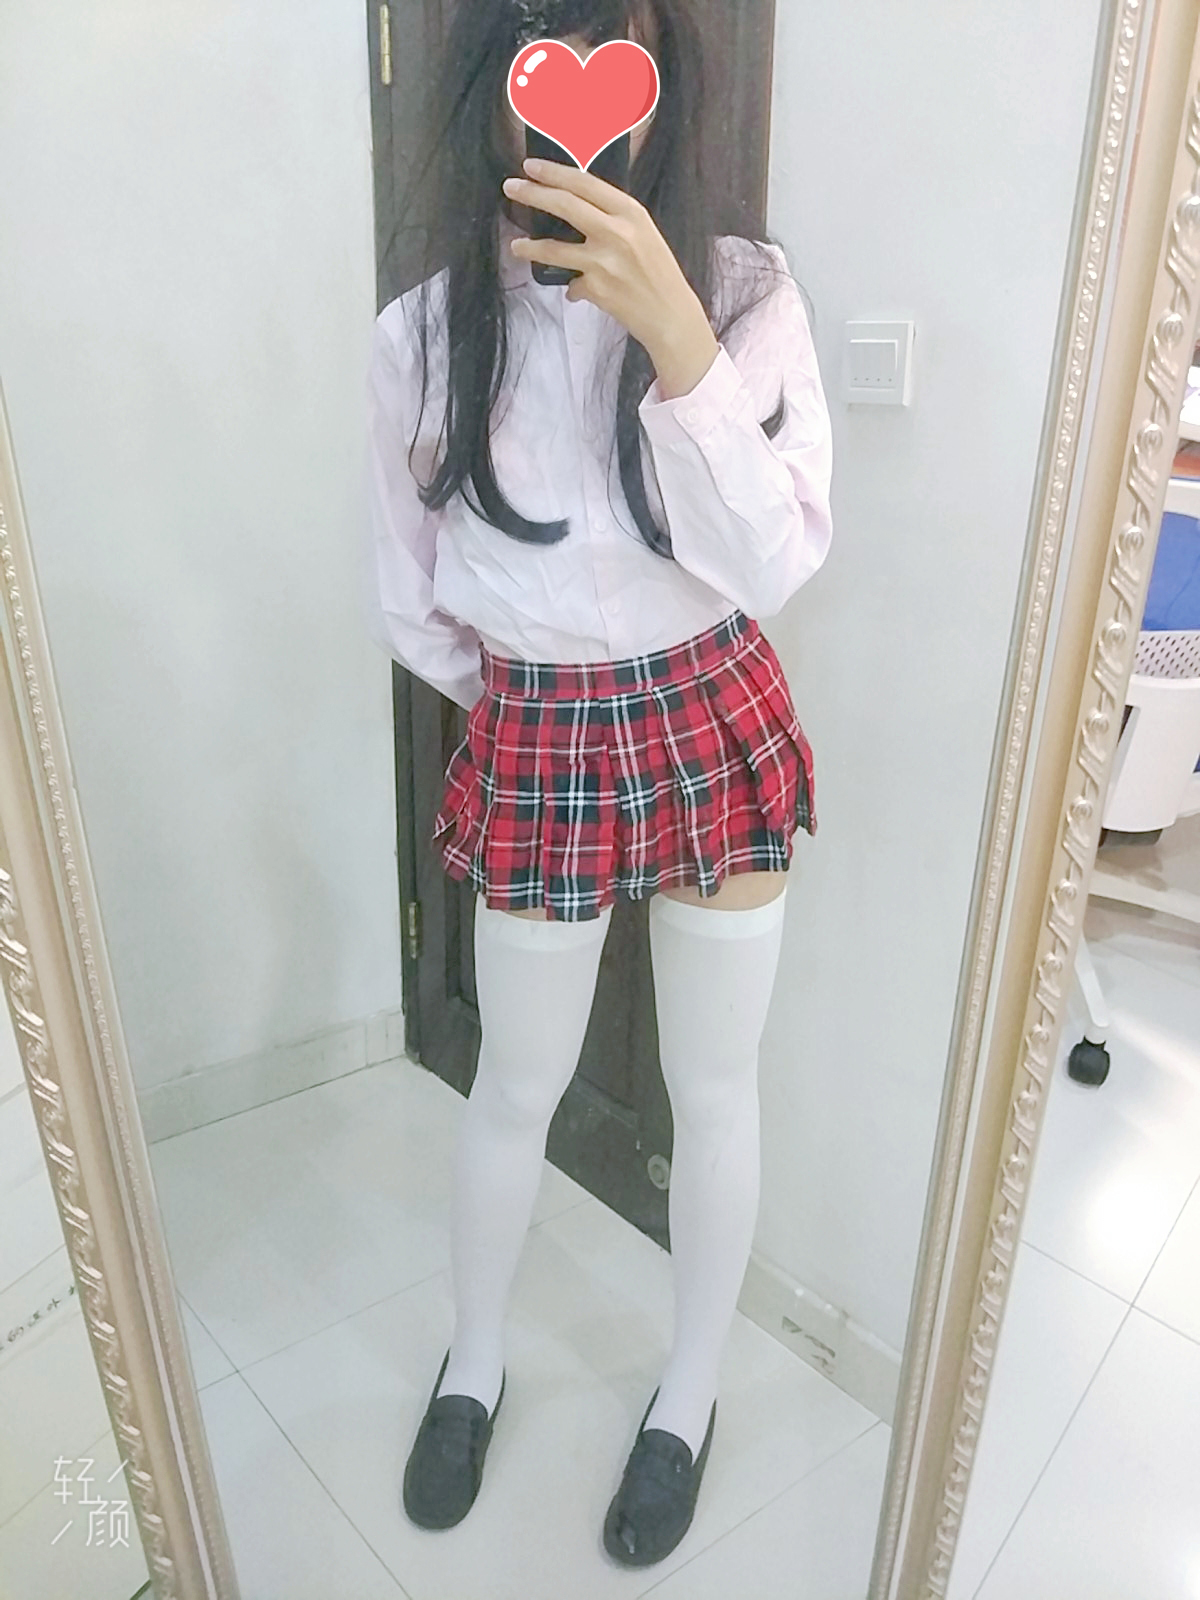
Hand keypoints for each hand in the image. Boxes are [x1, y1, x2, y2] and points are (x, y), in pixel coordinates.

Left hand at [502, 157, 719, 399]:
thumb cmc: (659, 272)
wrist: (671, 315)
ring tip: (516, 246)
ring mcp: (603, 261)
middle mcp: (616, 232)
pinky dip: (572, 287)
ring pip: (554, 249)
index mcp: (630, 212)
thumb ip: (613, 218)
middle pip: (565, 205)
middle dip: (533, 194)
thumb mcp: (643, 233)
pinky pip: (572, 284)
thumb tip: (575, 207)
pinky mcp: (596, 289)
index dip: (553, 173)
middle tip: (510, 188)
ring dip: (530, 247)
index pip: (584, 183)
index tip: (530, 166)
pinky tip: (577, 291)